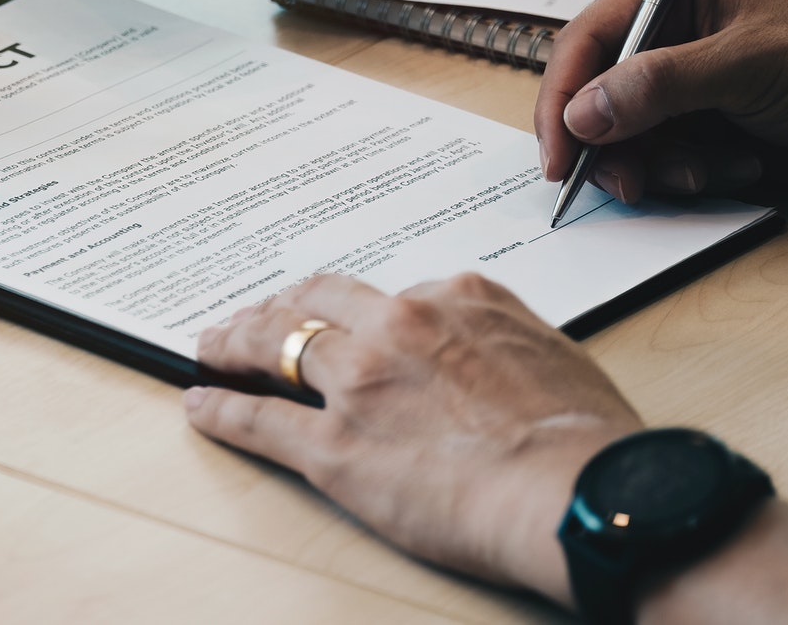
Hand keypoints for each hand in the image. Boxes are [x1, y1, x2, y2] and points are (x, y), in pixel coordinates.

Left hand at [186, 272, 639, 605]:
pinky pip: (260, 420)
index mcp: (454, 299)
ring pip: (276, 345)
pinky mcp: (334, 447)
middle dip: (280, 307)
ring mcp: (358, 384)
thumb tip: (489, 351)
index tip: (339, 318)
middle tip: (257, 316)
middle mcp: (397, 327)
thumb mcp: (552, 352)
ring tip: (213, 346)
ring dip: (235, 343)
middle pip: (316, 301)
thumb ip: (503, 339)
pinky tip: (203, 405)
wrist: (579, 491)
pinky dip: (222, 409)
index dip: (352, 310)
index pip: (385, 295)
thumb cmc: (584, 438)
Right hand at [534, 0, 787, 202]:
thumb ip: (661, 85)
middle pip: (594, 95)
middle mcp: (667, 34)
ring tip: (706, 173)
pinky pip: (660, 161)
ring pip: (623, 137)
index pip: (587, 41)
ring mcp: (683, 86)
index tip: (560, 155)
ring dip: (656, 165)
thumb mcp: (748, 66)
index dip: (564, 98)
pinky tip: (738, 169)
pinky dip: (687, 175)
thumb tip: (584, 114)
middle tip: (625, 183)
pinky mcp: (703, 130)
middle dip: (609, 143)